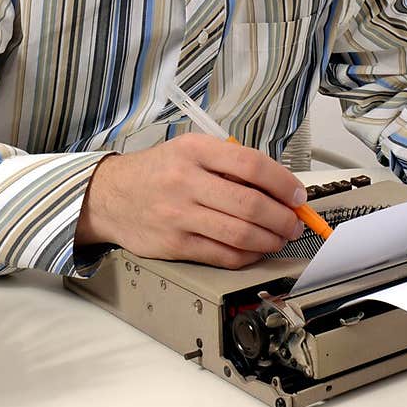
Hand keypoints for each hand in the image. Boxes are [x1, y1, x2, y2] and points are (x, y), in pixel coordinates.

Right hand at [76, 133, 307, 268]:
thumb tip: (278, 187)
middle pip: (251, 204)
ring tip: (279, 237)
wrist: (109, 196)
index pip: (252, 165)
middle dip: (284, 218)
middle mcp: (186, 181)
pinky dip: (249, 256)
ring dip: (271, 239)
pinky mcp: (176, 245)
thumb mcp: (188, 150)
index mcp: (195, 151)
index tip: (297, 195)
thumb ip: (229, 163)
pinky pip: (224, 255)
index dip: (283, 183)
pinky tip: (255, 250)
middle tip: (294, 222)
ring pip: (241, 234)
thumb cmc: (157, 172)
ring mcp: (180, 215)